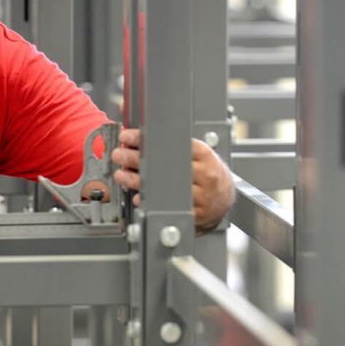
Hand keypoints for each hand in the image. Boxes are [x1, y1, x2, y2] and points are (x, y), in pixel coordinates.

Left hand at [111, 128, 233, 232]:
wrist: (225, 200)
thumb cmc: (209, 174)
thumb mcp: (198, 153)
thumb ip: (174, 144)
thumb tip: (142, 131)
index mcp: (204, 155)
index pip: (172, 143)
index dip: (146, 139)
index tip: (128, 136)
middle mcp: (205, 175)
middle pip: (165, 165)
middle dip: (136, 158)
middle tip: (119, 155)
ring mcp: (201, 196)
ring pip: (164, 188)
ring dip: (138, 181)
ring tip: (122, 174)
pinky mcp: (196, 214)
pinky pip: (168, 207)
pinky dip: (150, 202)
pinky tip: (138, 196)